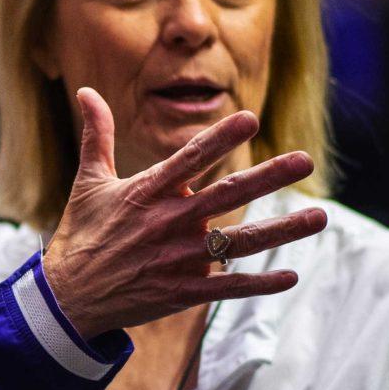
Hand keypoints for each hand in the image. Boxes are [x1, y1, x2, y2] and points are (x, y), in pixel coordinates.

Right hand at [39, 88, 327, 338]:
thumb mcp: (88, 182)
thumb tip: (86, 91)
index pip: (190, 158)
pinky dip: (261, 284)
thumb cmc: (81, 235)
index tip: (250, 117)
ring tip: (319, 217)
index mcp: (147, 191)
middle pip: (227, 195)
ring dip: (282, 230)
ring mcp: (178, 259)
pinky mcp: (182, 291)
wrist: (68, 299)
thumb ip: (97, 134)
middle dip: (269, 176)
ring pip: (239, 242)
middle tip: (304, 160)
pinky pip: (229, 287)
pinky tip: (290, 276)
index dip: (220, 137)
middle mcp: (168, 222)